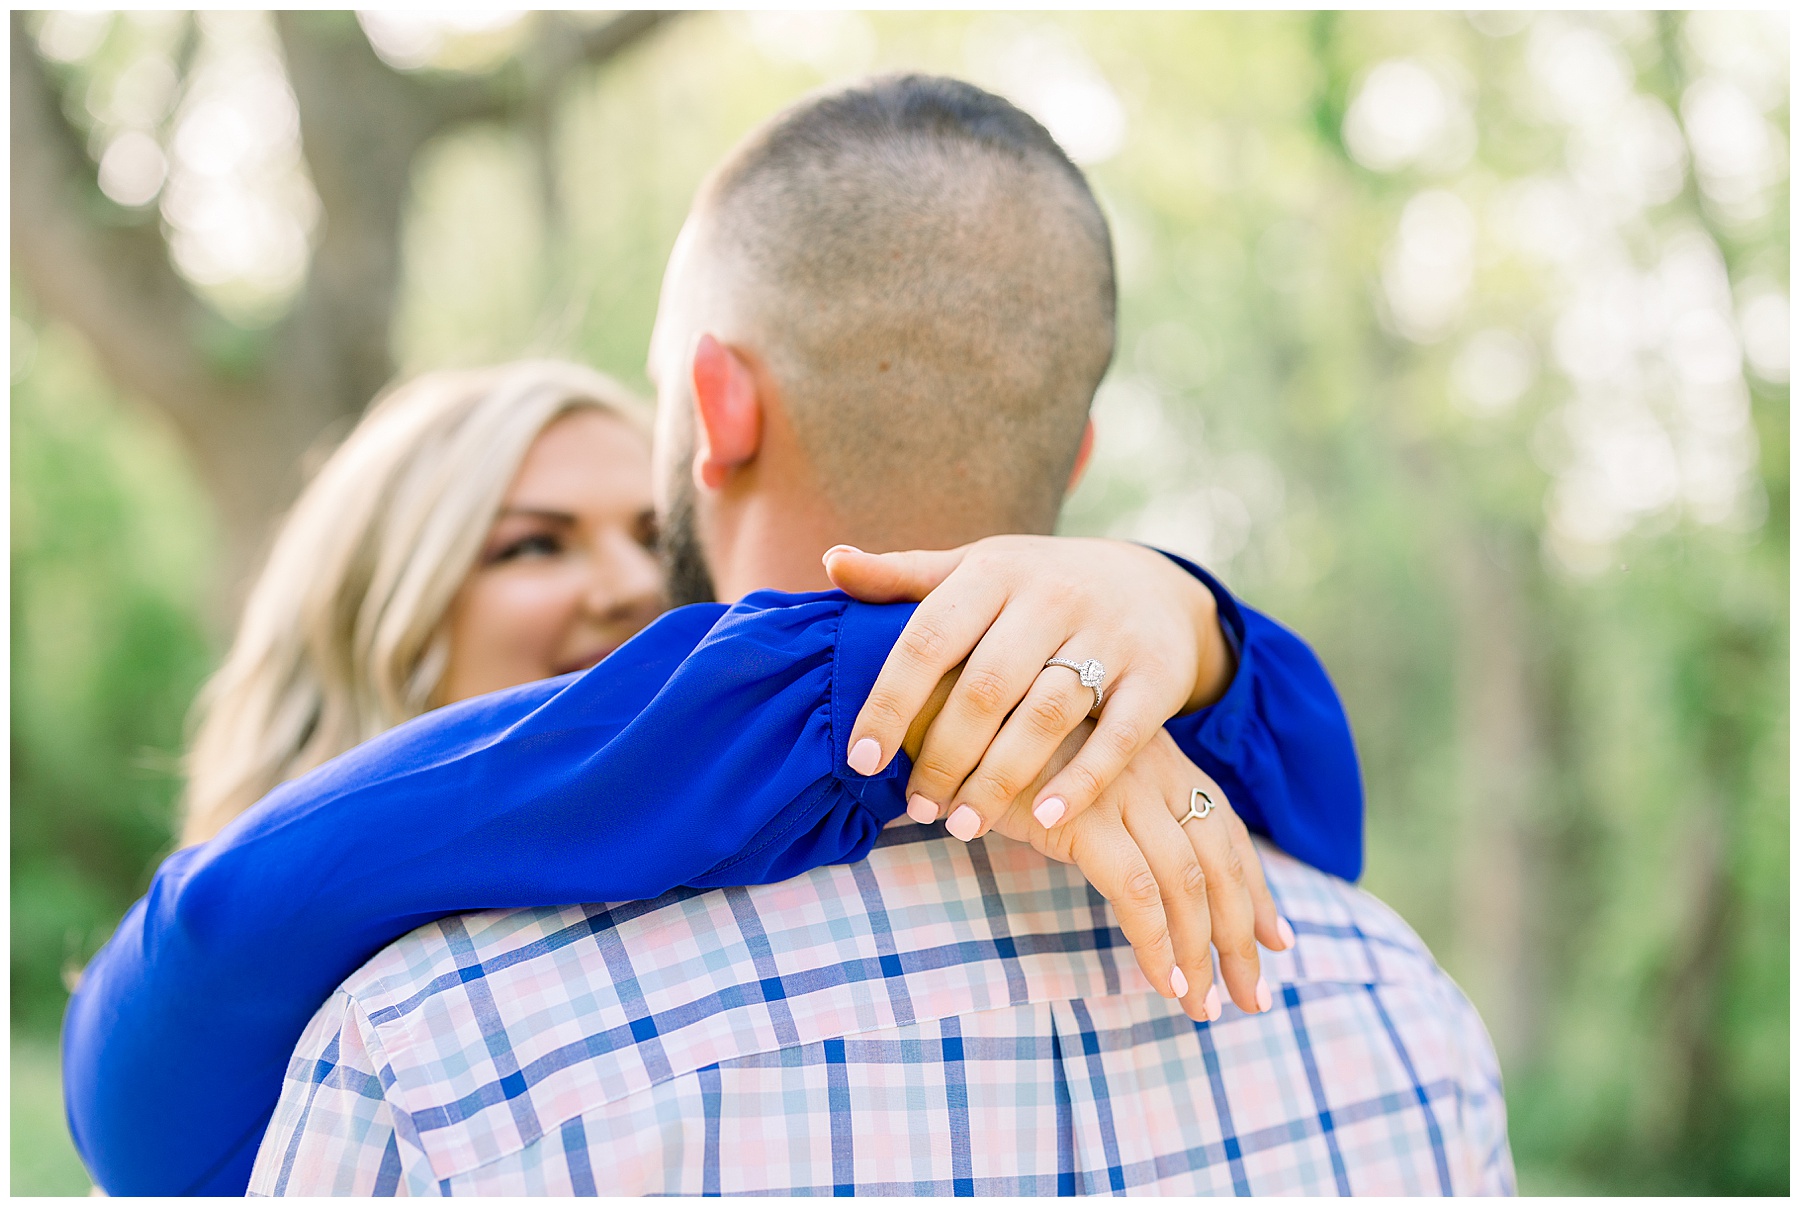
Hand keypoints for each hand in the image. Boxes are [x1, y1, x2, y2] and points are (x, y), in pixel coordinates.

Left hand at [828, 536, 1235, 838]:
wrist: (1152, 583)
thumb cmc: (1037, 587)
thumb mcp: (976, 569)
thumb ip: (904, 576)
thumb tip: (833, 563)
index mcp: (995, 571)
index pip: (928, 639)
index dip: (890, 702)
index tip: (862, 759)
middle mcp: (1053, 596)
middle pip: (985, 687)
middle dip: (944, 756)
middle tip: (918, 807)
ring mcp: (1109, 634)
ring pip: (1047, 715)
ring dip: (1000, 778)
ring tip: (962, 824)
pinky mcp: (1157, 674)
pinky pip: (1119, 736)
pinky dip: (1082, 781)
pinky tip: (1043, 819)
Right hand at [974, 724, 1290, 1019]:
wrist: (948, 704)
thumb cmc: (1001, 743)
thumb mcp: (1073, 769)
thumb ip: (1110, 805)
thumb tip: (1135, 865)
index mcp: (1158, 757)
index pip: (1225, 830)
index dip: (1257, 889)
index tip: (1277, 939)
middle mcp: (1153, 770)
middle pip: (1220, 863)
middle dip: (1243, 936)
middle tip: (1252, 996)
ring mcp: (1122, 791)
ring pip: (1187, 885)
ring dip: (1201, 953)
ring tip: (1203, 1007)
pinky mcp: (1085, 818)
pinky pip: (1137, 893)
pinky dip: (1156, 942)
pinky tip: (1163, 983)